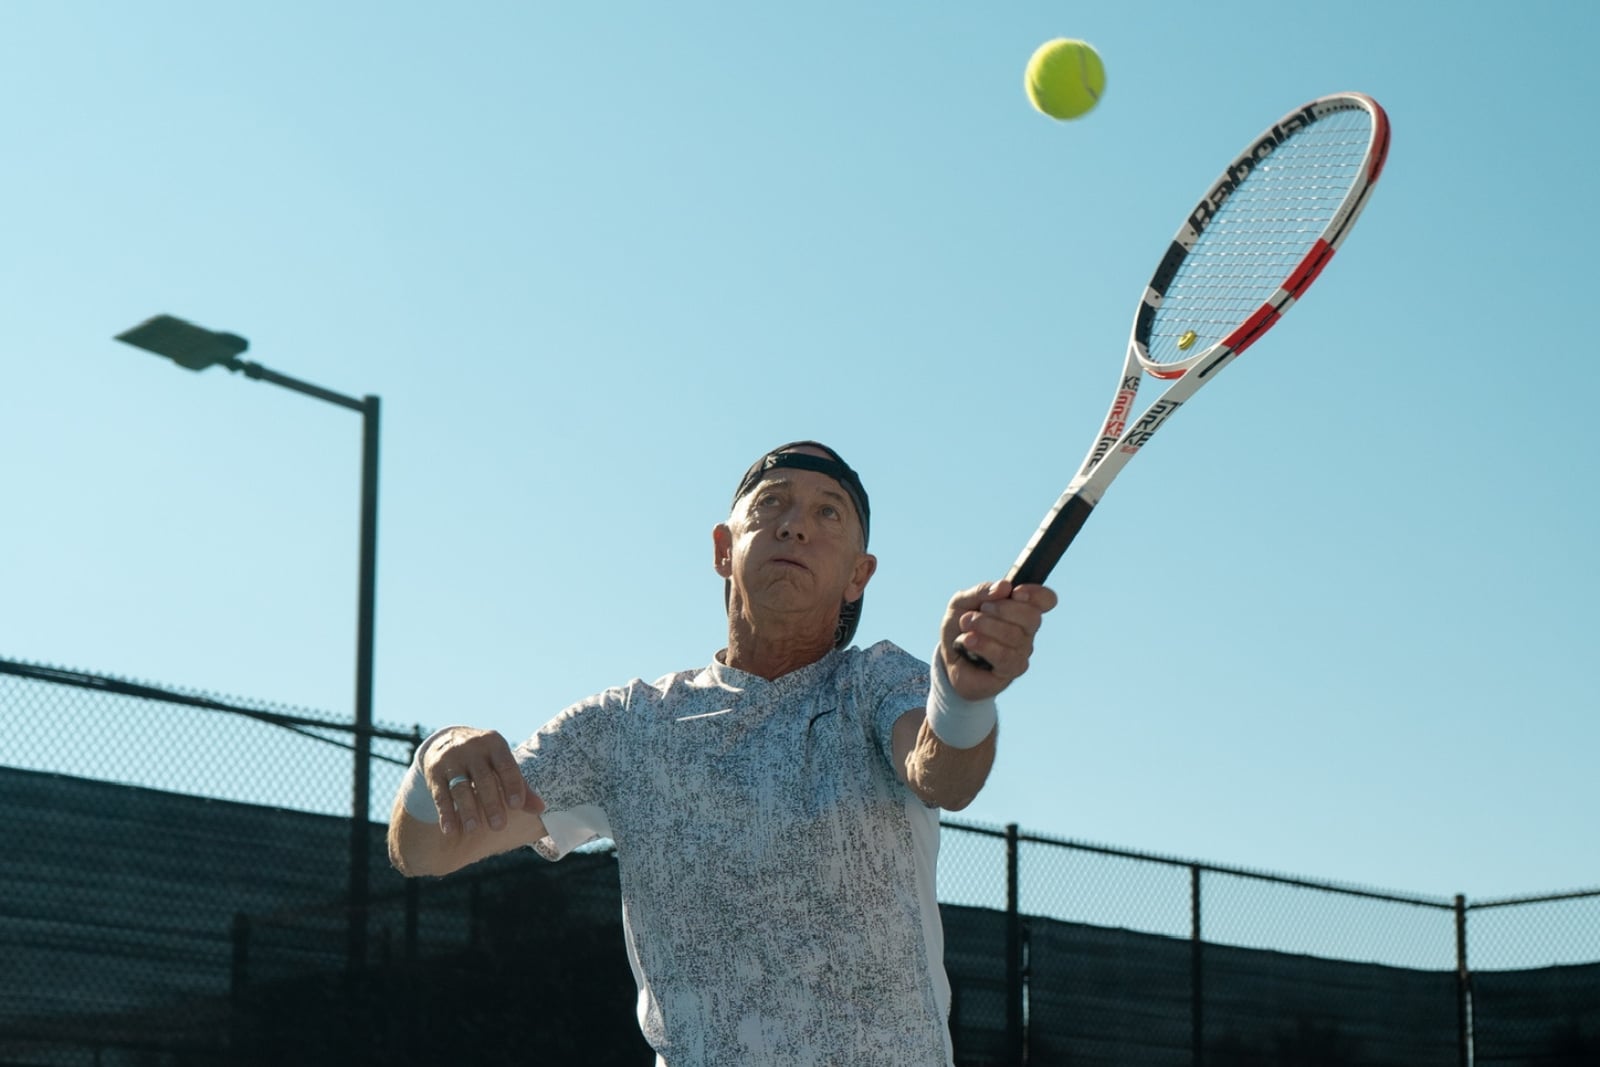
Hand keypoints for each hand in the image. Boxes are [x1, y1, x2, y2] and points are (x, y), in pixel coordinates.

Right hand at [422, 727, 544, 835]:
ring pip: (460, 787)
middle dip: (491, 803)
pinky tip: (451, 830)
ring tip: (474, 830)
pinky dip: (445, 813)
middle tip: (499, 827)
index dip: (512, 785)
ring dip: (467, 810)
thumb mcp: (502, 764)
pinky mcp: (434, 771)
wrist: (447, 740)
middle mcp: (472, 748)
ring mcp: (451, 759)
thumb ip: (520, 785)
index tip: (517, 806)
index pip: (506, 765)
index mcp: (494, 744)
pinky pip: (440, 794)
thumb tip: (541, 809)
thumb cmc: (484, 758)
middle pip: (483, 778)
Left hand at [942, 580, 1056, 699]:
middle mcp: (1026, 630)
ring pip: (1014, 636)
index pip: (1046, 600)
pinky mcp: (1012, 669)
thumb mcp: (962, 602)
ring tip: (966, 624)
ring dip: (986, 626)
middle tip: (980, 610)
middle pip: (1032, 616)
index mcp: (1020, 608)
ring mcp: (1022, 651)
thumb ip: (981, 591)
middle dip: (1002, 609)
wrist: (947, 658)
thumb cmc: (959, 628)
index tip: (1015, 592)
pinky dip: (982, 645)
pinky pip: (1004, 656)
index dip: (1036, 594)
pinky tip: (967, 640)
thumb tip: (1004, 586)